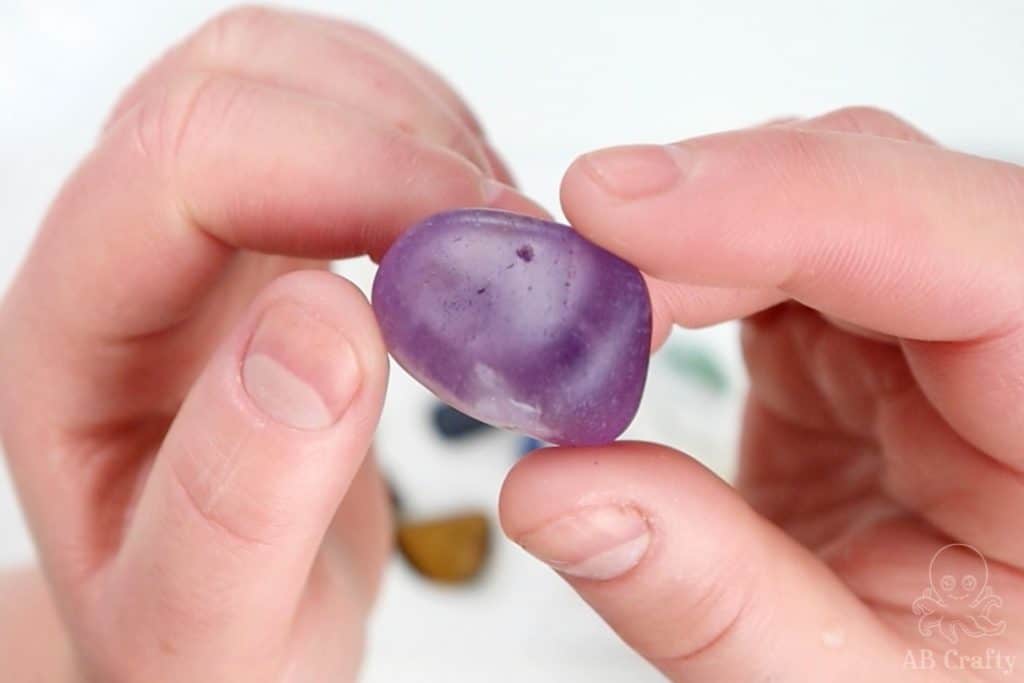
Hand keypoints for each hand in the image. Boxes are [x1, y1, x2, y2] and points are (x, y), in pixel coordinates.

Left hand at [0, 7, 534, 680]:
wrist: (238, 636)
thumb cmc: (213, 643)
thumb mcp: (211, 636)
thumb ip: (240, 506)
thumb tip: (325, 330)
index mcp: (72, 345)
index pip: (177, 168)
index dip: (342, 168)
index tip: (476, 238)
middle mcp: (124, 266)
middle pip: (228, 84)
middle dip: (390, 126)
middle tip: (508, 229)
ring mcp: (201, 240)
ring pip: (288, 75)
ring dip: (413, 119)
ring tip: (497, 230)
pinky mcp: (276, 240)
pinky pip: (342, 119)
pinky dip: (427, 137)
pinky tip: (470, 224)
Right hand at [500, 107, 1023, 680]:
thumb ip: (705, 600)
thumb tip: (550, 490)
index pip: (979, 264)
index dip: (792, 204)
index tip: (618, 213)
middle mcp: (1016, 356)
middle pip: (876, 197)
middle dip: (702, 219)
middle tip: (564, 286)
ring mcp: (927, 339)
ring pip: (804, 202)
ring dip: (674, 240)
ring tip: (576, 316)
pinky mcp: (851, 344)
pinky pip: (757, 256)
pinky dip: (670, 273)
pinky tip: (618, 323)